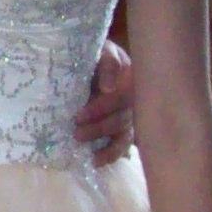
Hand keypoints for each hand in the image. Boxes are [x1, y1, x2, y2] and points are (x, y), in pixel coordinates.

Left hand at [74, 41, 136, 164]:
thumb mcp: (102, 50)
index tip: (79, 115)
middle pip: (121, 119)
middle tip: (76, 134)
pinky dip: (112, 155)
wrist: (98, 59)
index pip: (120, 98)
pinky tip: (96, 162)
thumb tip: (108, 88)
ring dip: (107, 147)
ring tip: (89, 156)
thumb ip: (107, 64)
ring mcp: (130, 116)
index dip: (101, 108)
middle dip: (98, 128)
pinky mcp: (123, 128)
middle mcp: (134, 100)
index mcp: (132, 79)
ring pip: (123, 135)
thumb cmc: (98, 53)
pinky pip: (122, 144)